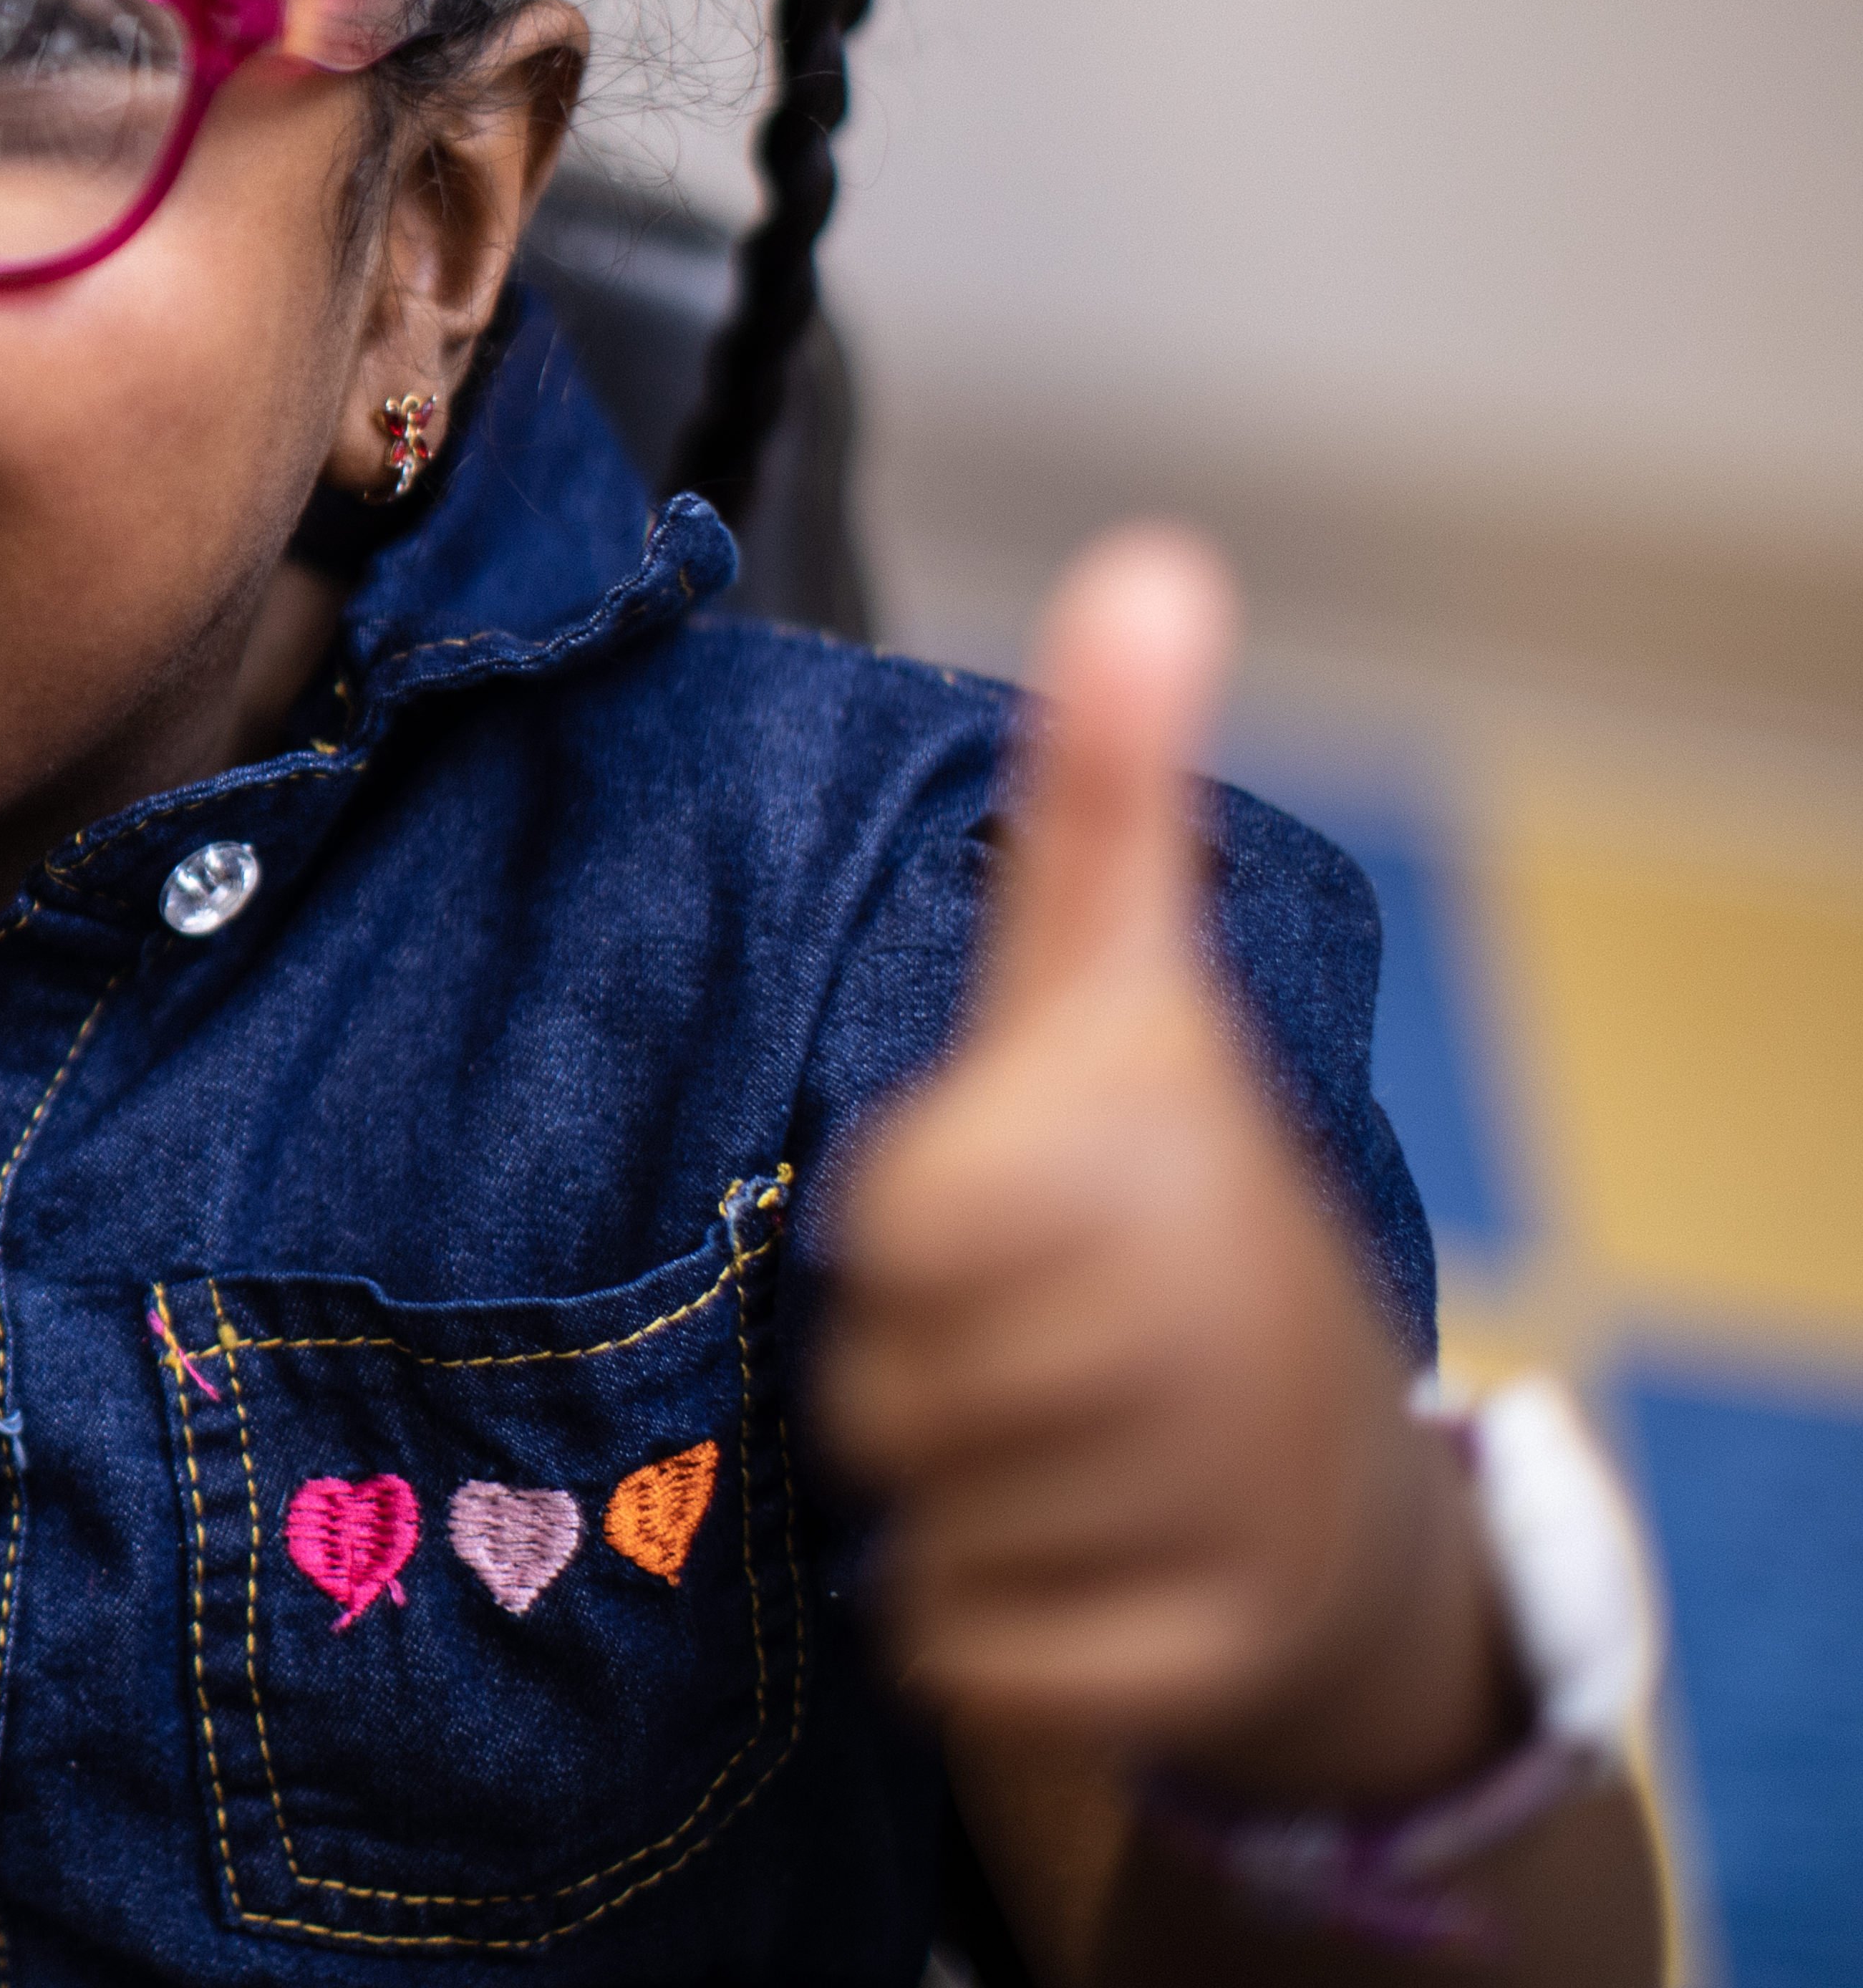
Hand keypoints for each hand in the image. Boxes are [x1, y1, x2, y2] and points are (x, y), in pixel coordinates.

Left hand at [821, 529, 1509, 1800]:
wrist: (1347, 1496)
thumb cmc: (1186, 1203)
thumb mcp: (1123, 985)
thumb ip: (1106, 788)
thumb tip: (1147, 559)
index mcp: (1147, 1159)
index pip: (898, 1233)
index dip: (920, 1240)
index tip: (1012, 1221)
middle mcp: (1194, 1336)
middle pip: (879, 1389)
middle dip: (926, 1374)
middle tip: (1042, 1342)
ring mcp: (1213, 1516)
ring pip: (913, 1528)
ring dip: (958, 1500)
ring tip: (1074, 1446)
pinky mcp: (1194, 1667)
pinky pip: (959, 1658)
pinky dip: (993, 1628)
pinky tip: (1090, 1566)